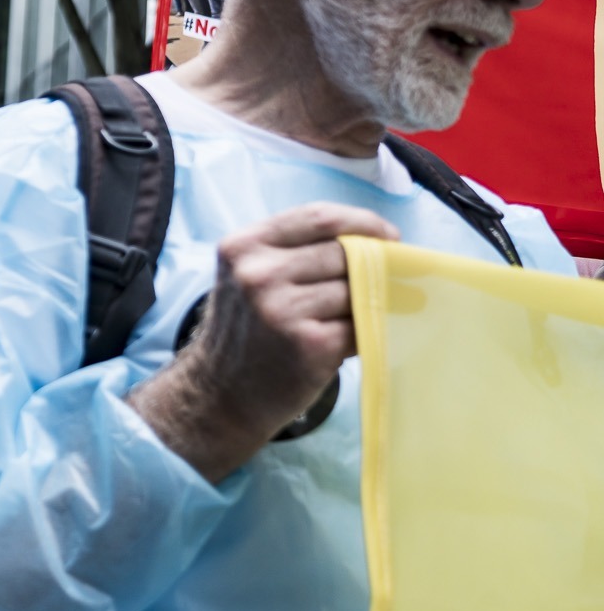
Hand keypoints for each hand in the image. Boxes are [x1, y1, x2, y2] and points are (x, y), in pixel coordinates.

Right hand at [129, 202, 395, 481]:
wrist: (221, 394)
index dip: (362, 222)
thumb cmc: (246, 331)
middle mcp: (258, 274)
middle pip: (343, 252)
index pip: (318, 216)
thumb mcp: (249, 276)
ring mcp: (283, 309)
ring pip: (357, 288)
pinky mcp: (311, 344)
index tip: (388, 236)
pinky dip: (368, 329)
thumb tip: (378, 242)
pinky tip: (353, 338)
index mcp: (243, 247)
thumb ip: (295, 252)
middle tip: (390, 277)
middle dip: (374, 263)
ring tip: (359, 314)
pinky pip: (362, 324)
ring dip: (370, 300)